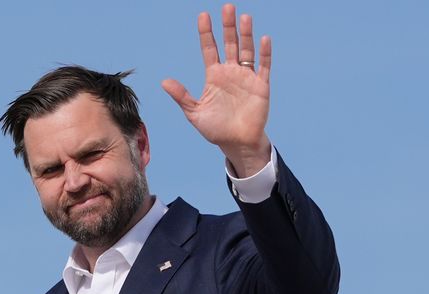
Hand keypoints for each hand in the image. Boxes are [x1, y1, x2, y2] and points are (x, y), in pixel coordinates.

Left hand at [162, 4, 272, 176]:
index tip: (203, 16)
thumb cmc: (216, 130)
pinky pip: (263, 66)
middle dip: (228, 26)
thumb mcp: (195, 113)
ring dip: (246, 34)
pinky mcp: (261, 86)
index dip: (206, 32)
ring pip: (246, 50)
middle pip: (229, 43)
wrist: (237, 144)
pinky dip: (264, 53)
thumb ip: (182, 96)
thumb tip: (164, 81)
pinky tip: (264, 39)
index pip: (209, 48)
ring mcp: (246, 78)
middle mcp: (231, 72)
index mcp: (214, 76)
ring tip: (244, 17)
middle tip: (227, 7)